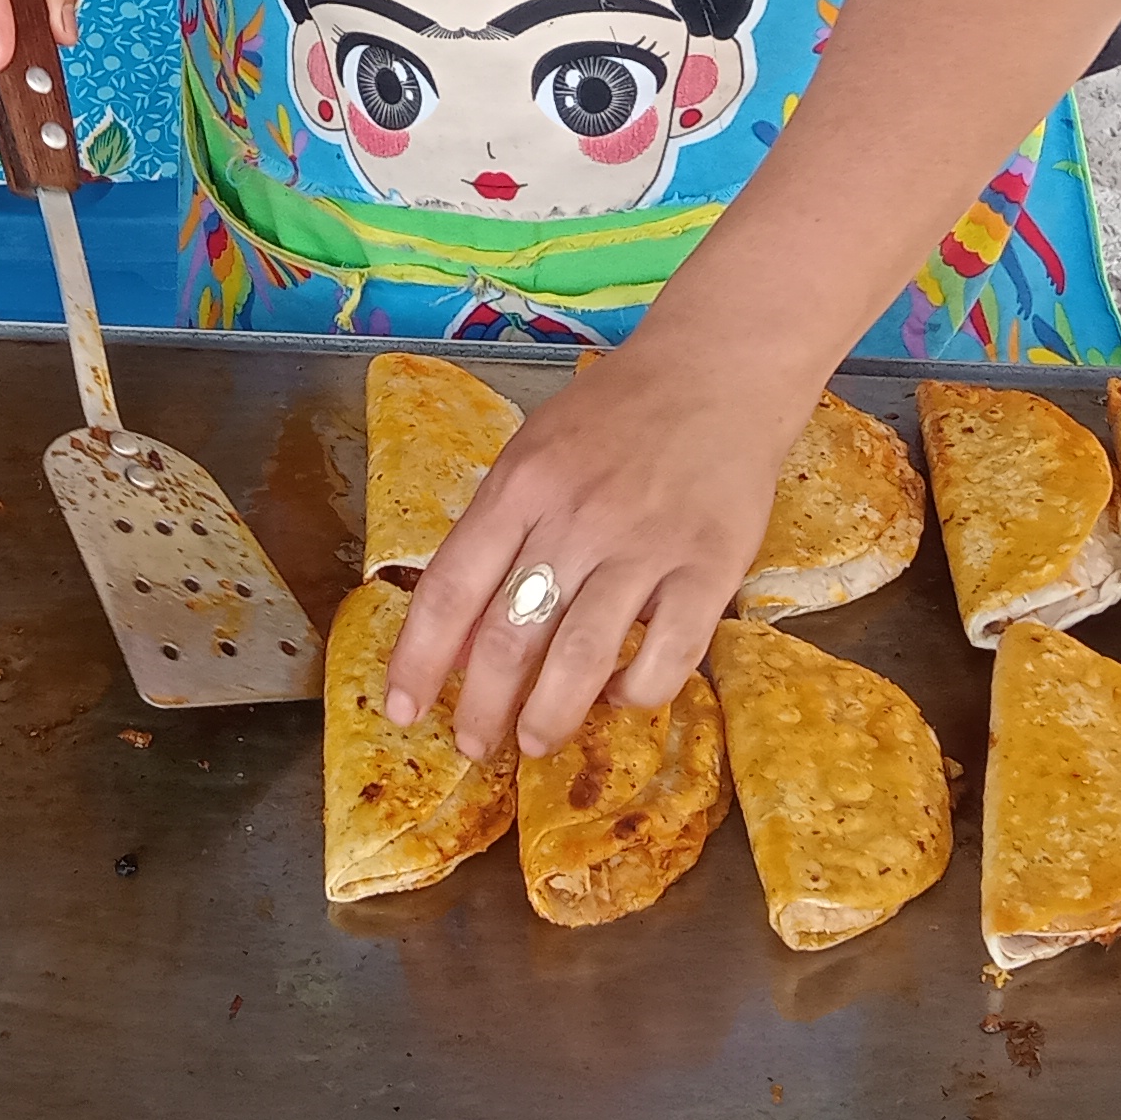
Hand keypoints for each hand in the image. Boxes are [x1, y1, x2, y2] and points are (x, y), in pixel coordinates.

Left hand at [382, 330, 815, 759]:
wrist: (717, 374)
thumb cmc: (613, 418)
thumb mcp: (533, 455)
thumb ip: (495, 537)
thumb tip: (458, 638)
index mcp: (520, 486)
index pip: (450, 589)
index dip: (419, 660)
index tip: (403, 709)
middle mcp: (575, 518)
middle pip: (510, 636)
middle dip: (483, 707)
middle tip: (477, 745)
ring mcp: (645, 546)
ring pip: (581, 658)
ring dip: (550, 715)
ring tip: (534, 740)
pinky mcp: (710, 568)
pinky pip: (667, 657)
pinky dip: (636, 693)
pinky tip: (619, 696)